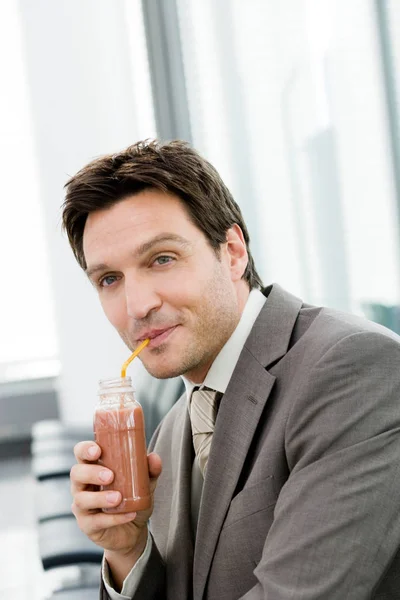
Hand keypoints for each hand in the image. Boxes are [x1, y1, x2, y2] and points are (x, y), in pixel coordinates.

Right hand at [70, 441, 161, 557]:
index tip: (97, 450)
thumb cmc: (131, 499)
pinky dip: (113, 518)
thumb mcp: (143, 483)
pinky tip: (129, 514)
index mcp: (93, 468)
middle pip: (76, 474)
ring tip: (118, 498)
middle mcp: (83, 485)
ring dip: (100, 497)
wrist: (133, 531)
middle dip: (91, 473)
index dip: (85, 449)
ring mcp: (82, 507)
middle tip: (110, 476)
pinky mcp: (87, 526)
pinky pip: (95, 521)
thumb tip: (154, 458)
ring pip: (81, 499)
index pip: (81, 453)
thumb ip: (150, 470)